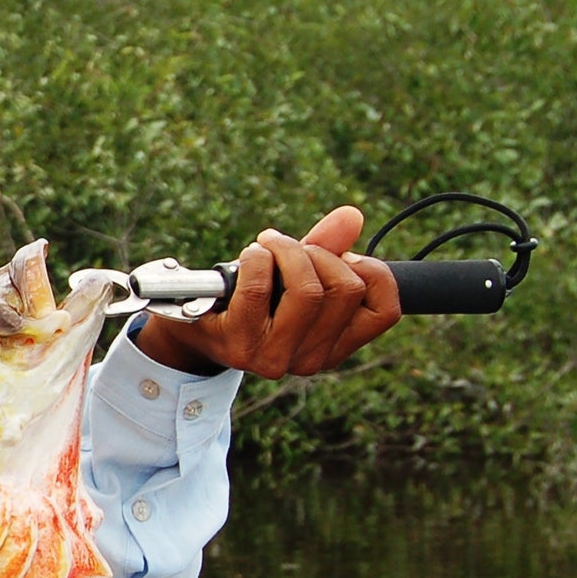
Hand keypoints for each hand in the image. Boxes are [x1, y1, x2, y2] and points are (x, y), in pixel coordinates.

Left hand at [135, 206, 400, 378]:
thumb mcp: (296, 273)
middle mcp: (309, 361)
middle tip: (290, 247)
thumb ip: (328, 247)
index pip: (385, 310)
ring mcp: (274, 358)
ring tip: (269, 245)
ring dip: (288, 251)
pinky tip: (251, 255)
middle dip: (320, 253)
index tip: (344, 257)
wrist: (191, 328)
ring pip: (309, 289)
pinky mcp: (238, 344)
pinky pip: (261, 285)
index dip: (371, 270)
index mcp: (334, 349)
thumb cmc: (250, 299)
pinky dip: (258, 257)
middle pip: (345, 289)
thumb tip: (352, 216)